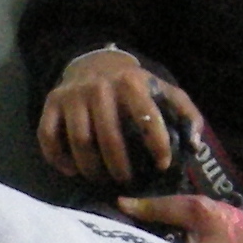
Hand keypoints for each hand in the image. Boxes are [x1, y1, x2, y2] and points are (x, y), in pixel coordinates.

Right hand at [36, 51, 181, 186]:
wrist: (95, 61)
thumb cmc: (134, 86)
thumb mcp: (164, 91)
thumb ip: (186, 115)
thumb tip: (194, 146)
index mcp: (131, 83)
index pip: (147, 118)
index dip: (157, 146)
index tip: (162, 165)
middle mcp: (99, 87)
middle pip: (109, 137)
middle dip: (119, 167)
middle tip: (126, 181)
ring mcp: (73, 96)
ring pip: (79, 141)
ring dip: (91, 168)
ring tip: (101, 180)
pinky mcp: (51, 103)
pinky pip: (48, 136)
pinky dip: (58, 159)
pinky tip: (72, 171)